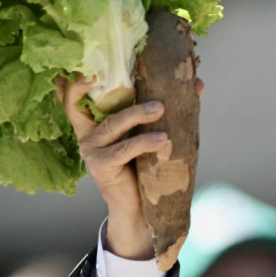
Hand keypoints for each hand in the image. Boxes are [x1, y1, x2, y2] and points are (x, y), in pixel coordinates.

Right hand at [61, 76, 178, 260]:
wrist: (140, 209)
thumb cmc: (145, 166)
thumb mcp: (151, 132)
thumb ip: (167, 108)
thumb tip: (198, 83)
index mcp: (95, 121)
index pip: (77, 95)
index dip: (78, 81)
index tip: (93, 67)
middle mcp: (88, 132)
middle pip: (99, 102)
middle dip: (121, 89)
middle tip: (151, 86)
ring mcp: (92, 149)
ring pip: (114, 124)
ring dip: (138, 115)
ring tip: (161, 110)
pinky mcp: (101, 165)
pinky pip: (123, 149)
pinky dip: (144, 142)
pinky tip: (163, 140)